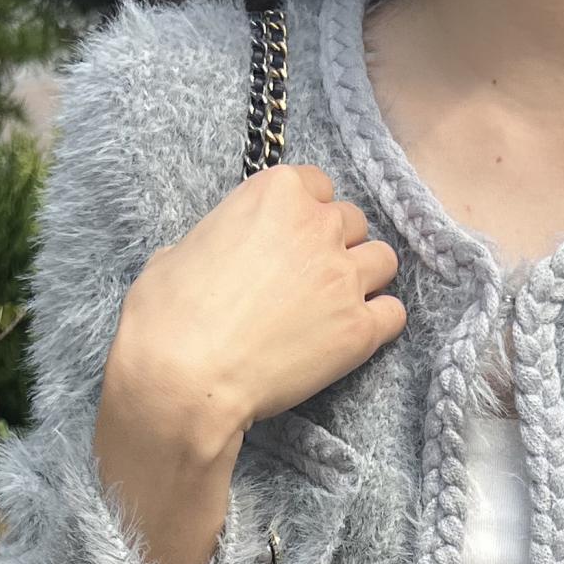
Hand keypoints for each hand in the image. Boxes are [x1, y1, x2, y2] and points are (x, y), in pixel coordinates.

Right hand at [94, 166, 404, 563]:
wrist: (184, 376)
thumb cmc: (168, 315)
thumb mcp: (178, 252)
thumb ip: (214, 240)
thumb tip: (211, 254)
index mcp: (276, 192)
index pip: (317, 186)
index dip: (307, 215)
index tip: (294, 240)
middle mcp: (318, 225)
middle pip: (352, 222)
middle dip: (337, 246)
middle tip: (313, 279)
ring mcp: (343, 277)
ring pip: (383, 262)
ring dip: (366, 278)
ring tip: (338, 306)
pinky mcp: (359, 330)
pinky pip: (394, 313)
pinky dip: (381, 322)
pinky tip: (355, 336)